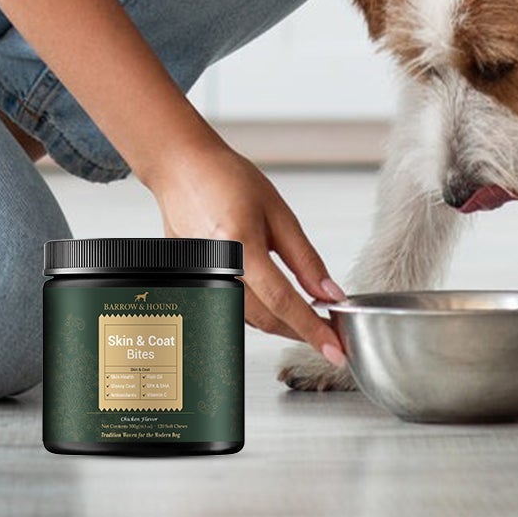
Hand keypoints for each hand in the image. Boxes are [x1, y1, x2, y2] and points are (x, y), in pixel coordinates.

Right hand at [144, 134, 347, 366]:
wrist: (182, 167)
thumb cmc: (225, 178)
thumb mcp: (277, 211)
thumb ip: (303, 258)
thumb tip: (329, 292)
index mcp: (240, 246)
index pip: (284, 302)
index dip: (313, 329)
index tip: (335, 349)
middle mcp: (217, 268)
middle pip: (266, 318)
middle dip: (301, 331)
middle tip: (328, 334)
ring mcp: (201, 278)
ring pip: (249, 319)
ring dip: (280, 323)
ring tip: (306, 317)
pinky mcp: (193, 281)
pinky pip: (232, 306)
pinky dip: (258, 311)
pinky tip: (274, 302)